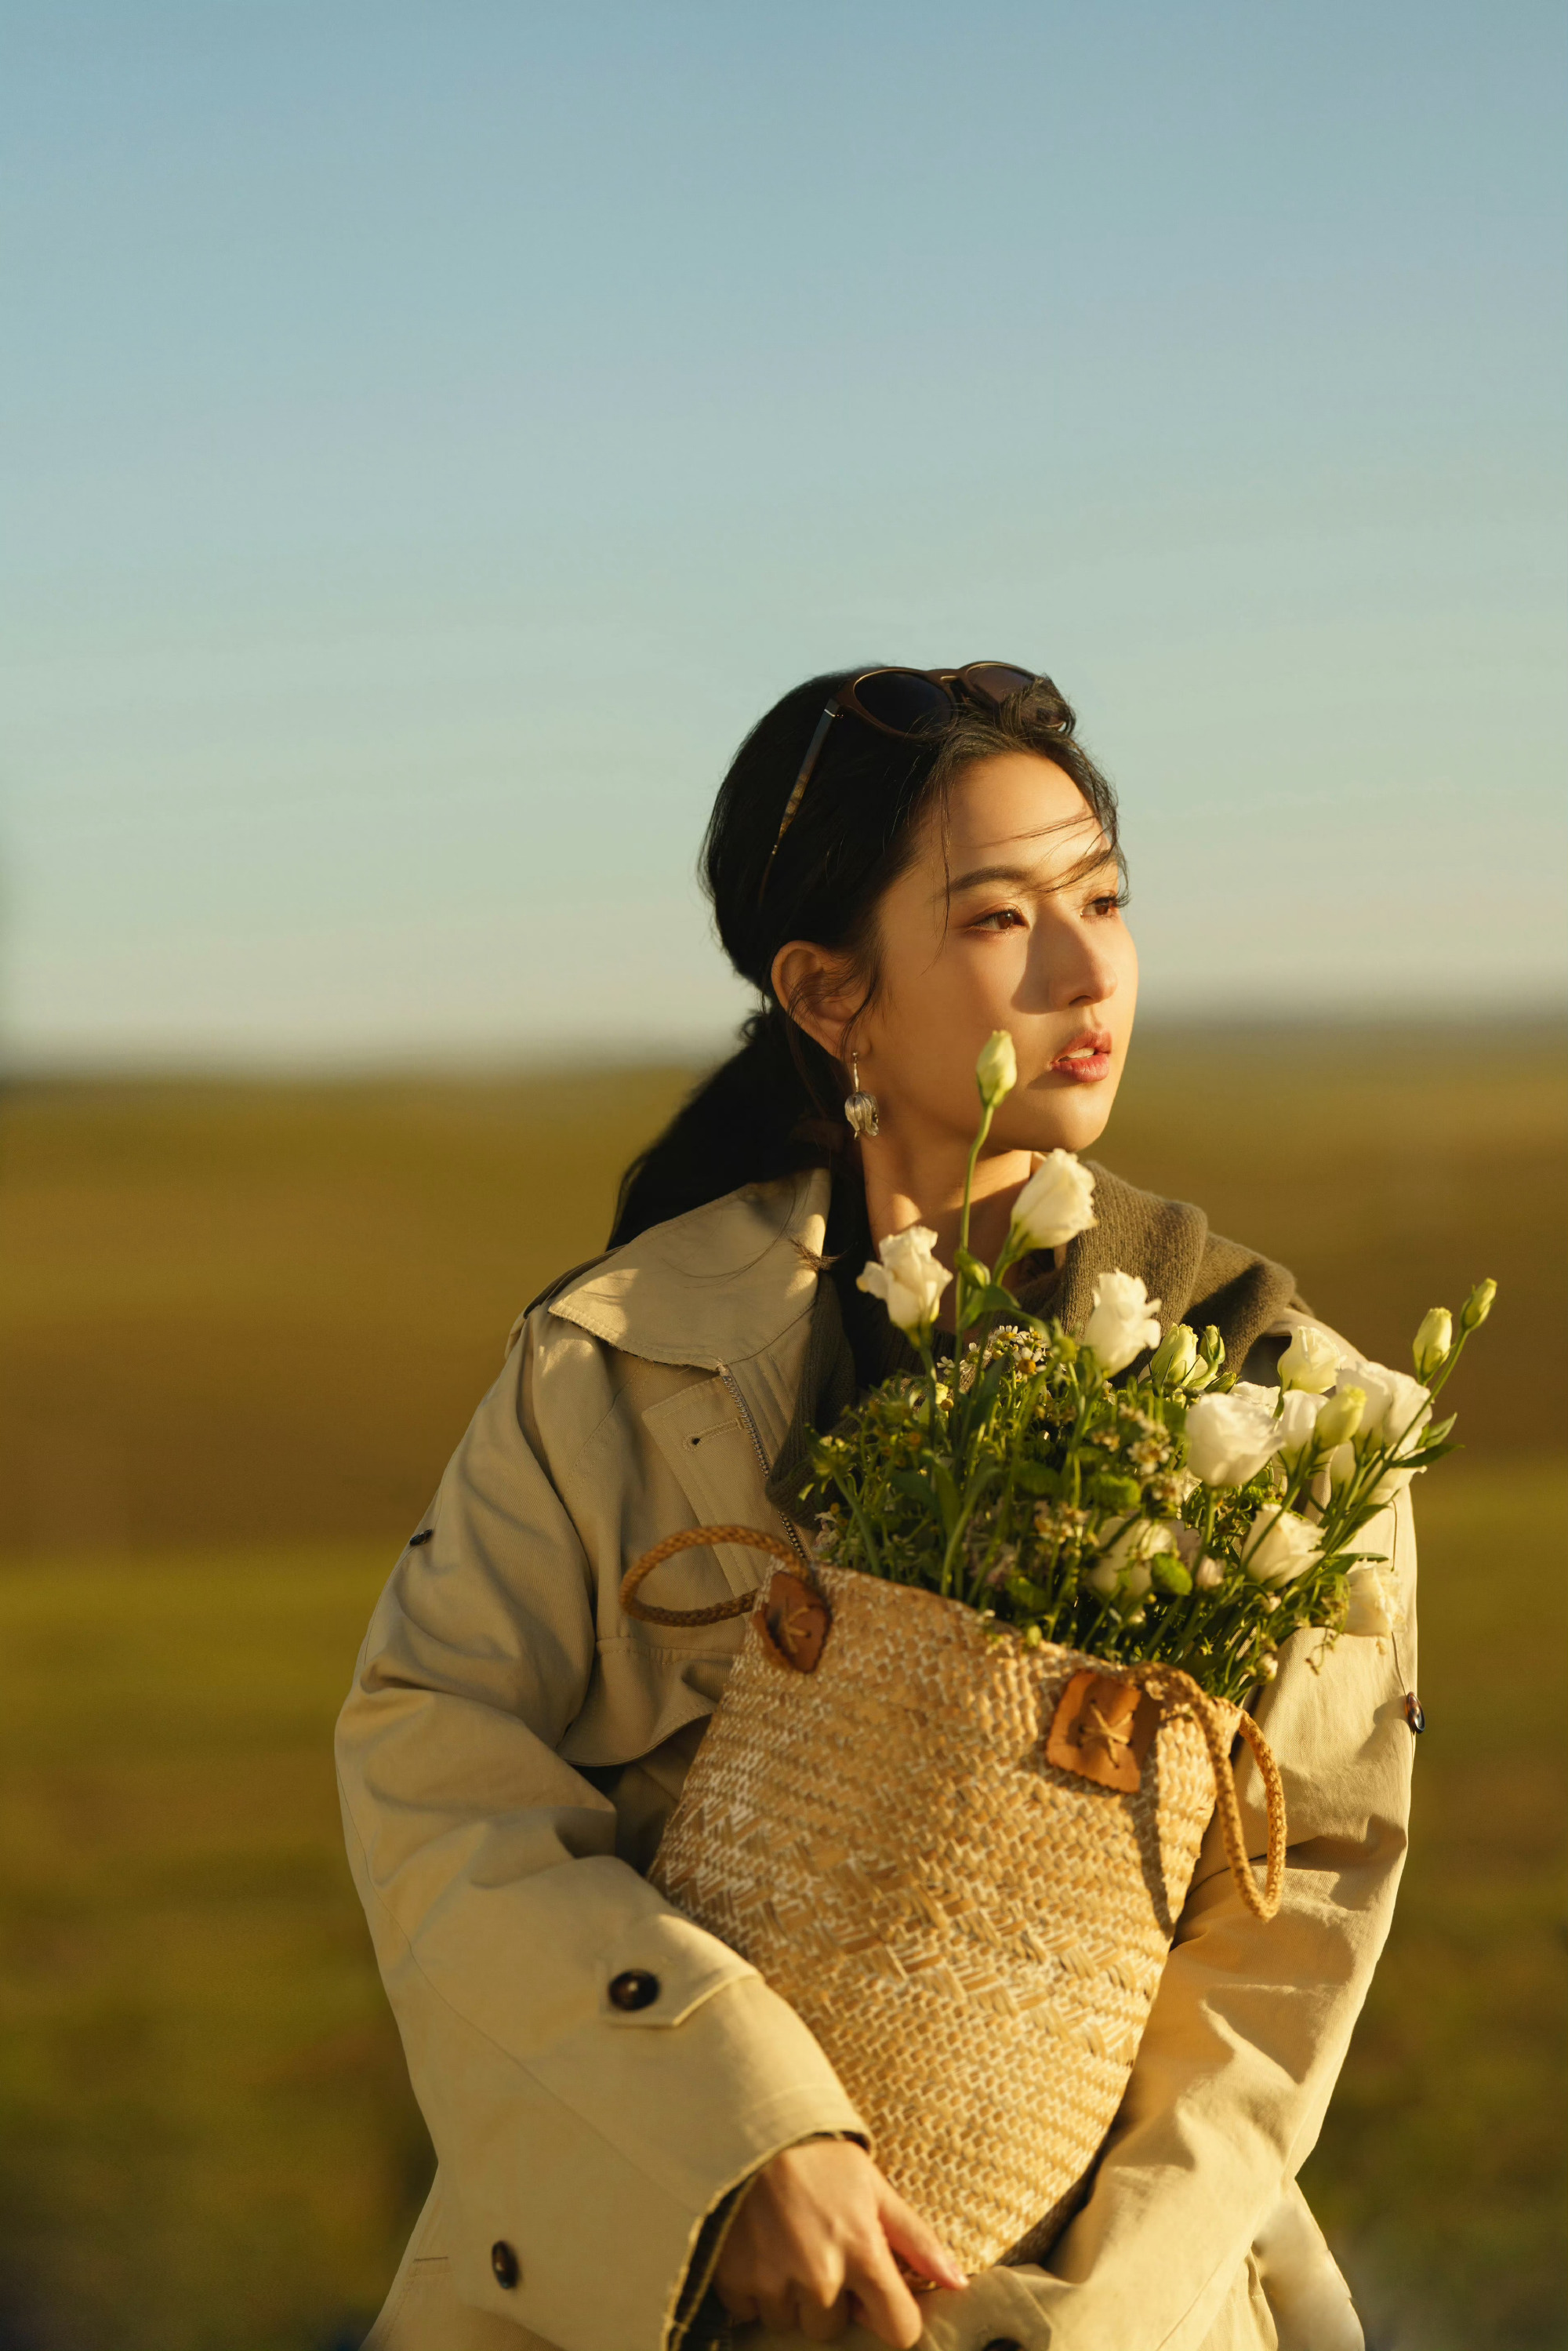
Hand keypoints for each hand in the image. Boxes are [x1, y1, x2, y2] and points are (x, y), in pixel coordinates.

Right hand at [714, 2139, 965, 2346]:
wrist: (746, 2128)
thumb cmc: (816, 2154)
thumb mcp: (873, 2186)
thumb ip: (916, 2239)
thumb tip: (958, 2282)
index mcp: (863, 2252)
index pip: (899, 2329)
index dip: (889, 2313)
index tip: (872, 2291)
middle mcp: (820, 2277)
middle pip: (834, 2328)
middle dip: (829, 2299)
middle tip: (817, 2247)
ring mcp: (775, 2283)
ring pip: (791, 2322)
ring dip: (790, 2295)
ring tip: (785, 2242)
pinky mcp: (734, 2283)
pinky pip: (752, 2312)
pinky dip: (754, 2290)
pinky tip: (757, 2248)